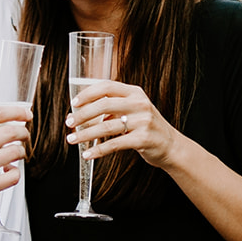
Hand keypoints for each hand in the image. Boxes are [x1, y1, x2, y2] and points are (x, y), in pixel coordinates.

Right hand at [0, 104, 31, 218]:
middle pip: (10, 131)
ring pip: (15, 153)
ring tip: (15, 154)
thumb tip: (1, 123)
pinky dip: (15, 172)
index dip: (17, 112)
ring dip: (20, 152)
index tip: (25, 115)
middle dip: (23, 133)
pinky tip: (8, 171)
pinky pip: (12, 176)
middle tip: (23, 136)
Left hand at [66, 81, 183, 168]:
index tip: (74, 103)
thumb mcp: (134, 110)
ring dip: (85, 134)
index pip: (107, 86)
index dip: (88, 93)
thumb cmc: (148, 127)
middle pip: (103, 105)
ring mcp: (143, 121)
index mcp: (135, 93)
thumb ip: (114, 108)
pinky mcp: (143, 139)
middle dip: (82, 115)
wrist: (172, 146)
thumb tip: (84, 113)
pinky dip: (98, 150)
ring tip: (72, 139)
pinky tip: (88, 154)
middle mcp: (139, 104)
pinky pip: (114, 144)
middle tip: (69, 123)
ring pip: (106, 126)